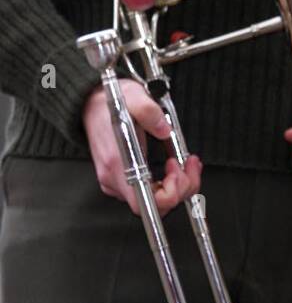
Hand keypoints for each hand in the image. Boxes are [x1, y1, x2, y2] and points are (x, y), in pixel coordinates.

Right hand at [82, 81, 201, 216]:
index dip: (168, 195)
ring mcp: (119, 181)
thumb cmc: (110, 104)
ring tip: (187, 161)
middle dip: (182, 187)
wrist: (91, 104)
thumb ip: (148, 112)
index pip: (143, 203)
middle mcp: (115, 178)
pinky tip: (178, 164)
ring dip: (180, 184)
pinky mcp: (124, 178)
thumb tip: (164, 130)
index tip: (177, 171)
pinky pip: (153, 191)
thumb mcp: (133, 97)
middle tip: (188, 163)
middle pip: (156, 205)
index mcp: (117, 163)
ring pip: (157, 200)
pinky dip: (171, 182)